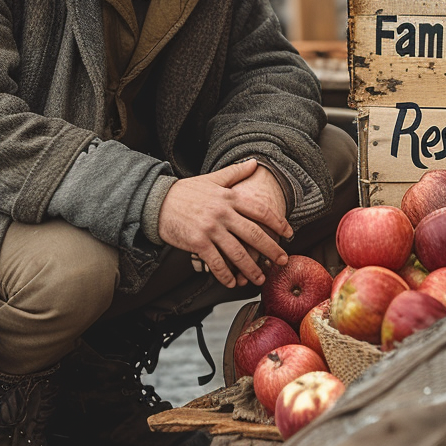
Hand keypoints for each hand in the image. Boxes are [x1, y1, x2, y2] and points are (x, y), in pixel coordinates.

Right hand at [158, 160, 291, 287]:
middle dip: (271, 249)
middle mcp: (223, 212)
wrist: (157, 202)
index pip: (260, 210)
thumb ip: (235, 172)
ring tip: (260, 278)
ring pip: (237, 253)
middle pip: (254, 234)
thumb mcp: (213, 178)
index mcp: (229, 197)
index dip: (277, 222)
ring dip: (251, 268)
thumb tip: (255, 162)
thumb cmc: (186, 191)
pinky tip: (232, 283)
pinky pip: (216, 263)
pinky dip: (226, 275)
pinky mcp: (197, 242)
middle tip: (282, 261)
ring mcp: (211, 228)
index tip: (288, 233)